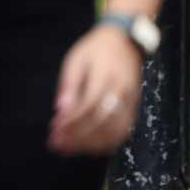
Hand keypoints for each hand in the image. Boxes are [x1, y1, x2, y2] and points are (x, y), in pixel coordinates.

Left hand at [49, 25, 144, 155]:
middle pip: (101, 122)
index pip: (88, 106)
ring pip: (114, 130)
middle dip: (78, 137)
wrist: (125, 41)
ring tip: (69, 148)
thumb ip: (69, 85)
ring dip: (91, 144)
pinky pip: (123, 130)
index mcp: (105, 77)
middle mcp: (121, 92)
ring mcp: (131, 101)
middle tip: (57, 144)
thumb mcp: (76, 60)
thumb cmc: (95, 50)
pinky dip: (107, 142)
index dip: (72, 121)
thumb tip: (60, 110)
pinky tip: (90, 147)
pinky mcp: (135, 107)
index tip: (54, 130)